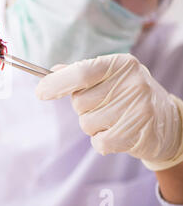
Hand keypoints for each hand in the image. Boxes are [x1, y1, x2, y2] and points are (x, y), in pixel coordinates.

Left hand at [35, 53, 182, 170]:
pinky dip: (101, 141)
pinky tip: (117, 133)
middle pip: (79, 102)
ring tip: (114, 119)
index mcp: (120, 63)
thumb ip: (80, 73)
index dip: (56, 83)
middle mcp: (132, 82)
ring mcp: (138, 107)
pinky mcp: (139, 132)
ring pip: (87, 123)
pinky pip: (99, 142)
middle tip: (104, 106)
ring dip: (93, 126)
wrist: (167, 122)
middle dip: (83, 108)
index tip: (40, 92)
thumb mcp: (109, 77)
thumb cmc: (128, 96)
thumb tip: (51, 72)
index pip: (81, 73)